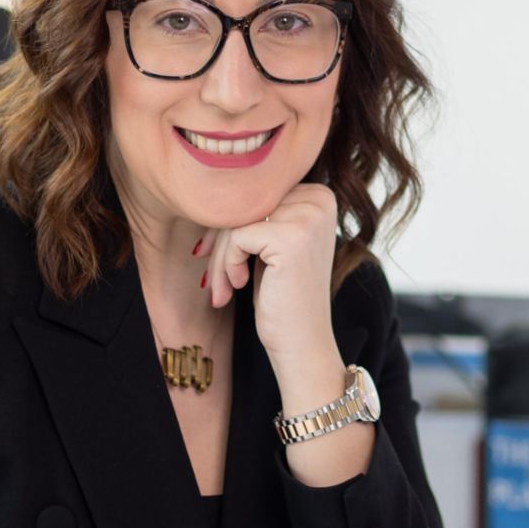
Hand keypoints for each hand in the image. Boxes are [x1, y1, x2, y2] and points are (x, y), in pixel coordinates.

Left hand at [198, 183, 339, 378]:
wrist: (302, 344)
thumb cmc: (282, 296)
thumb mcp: (272, 244)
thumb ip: (258, 211)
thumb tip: (207, 183)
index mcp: (320, 194)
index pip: (256, 192)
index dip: (229, 223)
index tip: (218, 258)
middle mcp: (321, 199)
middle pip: (245, 202)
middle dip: (220, 241)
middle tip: (215, 279)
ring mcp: (309, 217)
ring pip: (236, 219)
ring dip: (220, 255)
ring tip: (223, 287)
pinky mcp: (291, 238)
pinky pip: (236, 236)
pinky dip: (227, 263)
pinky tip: (238, 285)